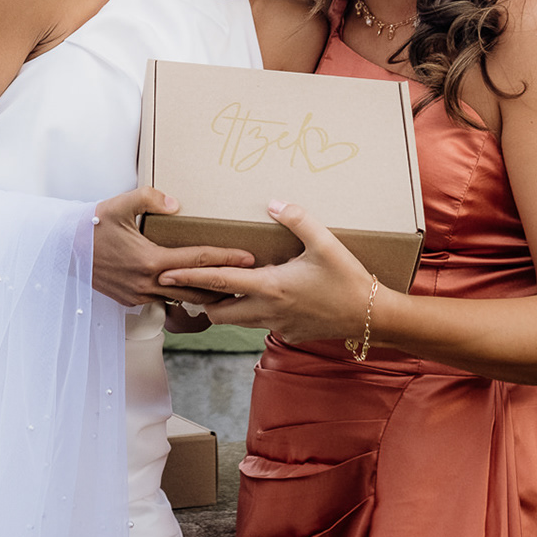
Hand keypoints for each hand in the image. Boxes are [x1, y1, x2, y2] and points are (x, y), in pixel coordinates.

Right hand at [90, 186, 255, 308]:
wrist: (63, 250)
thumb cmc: (91, 225)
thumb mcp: (118, 204)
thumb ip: (149, 198)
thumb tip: (175, 203)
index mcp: (149, 260)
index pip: (197, 260)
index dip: (226, 258)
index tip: (249, 257)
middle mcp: (147, 283)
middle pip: (197, 289)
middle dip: (224, 285)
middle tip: (250, 279)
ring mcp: (138, 295)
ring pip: (181, 299)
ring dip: (205, 295)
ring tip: (229, 288)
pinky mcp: (130, 300)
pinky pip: (163, 301)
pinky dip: (181, 297)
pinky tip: (194, 292)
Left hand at [158, 200, 378, 344]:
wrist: (372, 316)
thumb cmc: (349, 279)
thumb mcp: (325, 243)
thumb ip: (298, 219)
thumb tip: (274, 203)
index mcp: (270, 287)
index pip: (218, 282)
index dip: (189, 277)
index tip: (164, 273)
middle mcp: (267, 311)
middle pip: (217, 313)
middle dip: (202, 300)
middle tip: (195, 283)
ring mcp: (278, 326)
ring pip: (237, 321)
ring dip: (226, 307)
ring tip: (222, 288)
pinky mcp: (290, 333)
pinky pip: (261, 325)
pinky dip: (253, 314)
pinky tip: (266, 298)